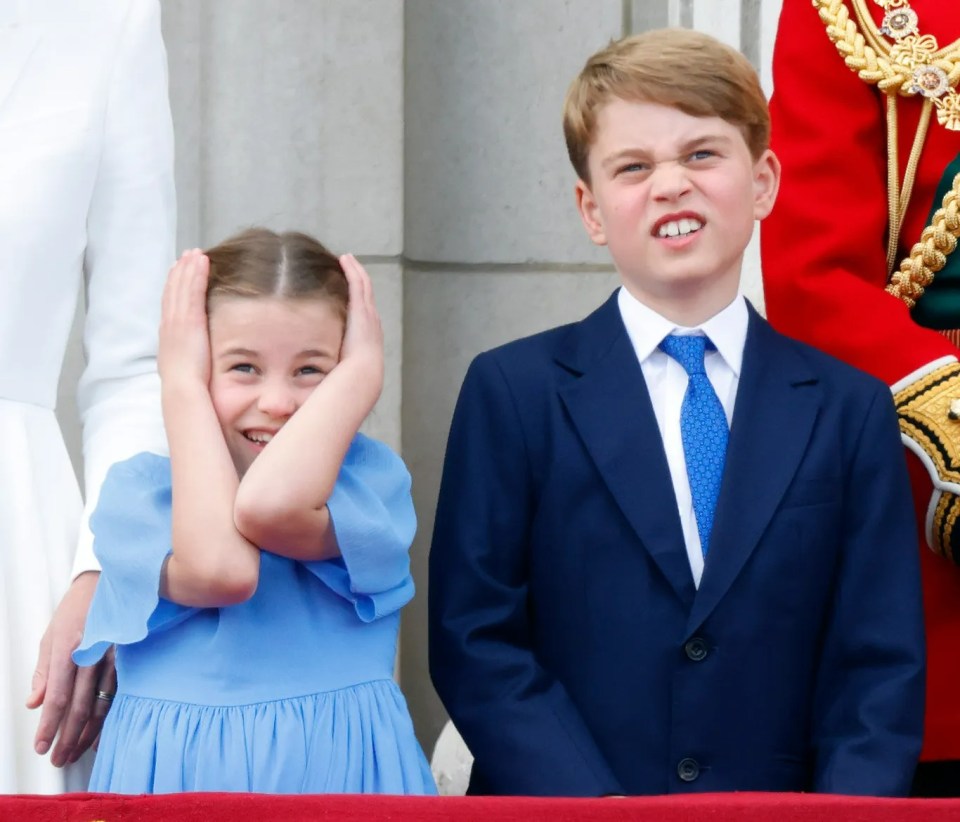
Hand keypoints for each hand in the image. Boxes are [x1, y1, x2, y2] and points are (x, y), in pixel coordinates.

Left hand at [25, 572, 116, 765]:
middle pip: (79, 706)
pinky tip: (103, 732)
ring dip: (88, 732)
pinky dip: (109, 716)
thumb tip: (35, 703)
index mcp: (68, 648)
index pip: (57, 697)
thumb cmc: (78, 607)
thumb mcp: (51, 634)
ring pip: (101, 703)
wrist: (113, 581)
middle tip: (59, 759)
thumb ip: (43, 670)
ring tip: (77, 752)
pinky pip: (118, 692)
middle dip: (68, 737)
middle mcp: (92, 655)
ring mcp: (113, 656)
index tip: (42, 746)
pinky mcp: (128, 657)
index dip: (49, 726)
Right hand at [159, 249, 211, 388]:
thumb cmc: (187, 386)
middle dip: (179, 272)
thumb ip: (189, 356)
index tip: (178, 273)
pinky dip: (195, 273)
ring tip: (195, 253)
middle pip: (173, 291)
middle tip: (186, 255)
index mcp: (168, 336)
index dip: (173, 287)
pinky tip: (202, 260)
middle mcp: (169, 325)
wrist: (183, 390)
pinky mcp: (189, 320)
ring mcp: (177, 321)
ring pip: (181, 286)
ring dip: (187, 268)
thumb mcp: (184, 367)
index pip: (170, 305)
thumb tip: (195, 357)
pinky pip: (192, 290)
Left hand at [338, 254, 383, 394]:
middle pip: (366, 293)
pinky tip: (344, 259)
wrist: (363, 374)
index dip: (358, 297)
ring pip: (364, 284)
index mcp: (368, 334)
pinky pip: (358, 282)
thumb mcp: (345, 367)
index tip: (349, 288)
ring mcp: (368, 313)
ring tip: (346, 258)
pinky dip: (352, 269)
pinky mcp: (362, 307)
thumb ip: (336, 364)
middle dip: (359, 278)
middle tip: (349, 266)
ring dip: (356, 270)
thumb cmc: (352, 375)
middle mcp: (372, 320)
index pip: (364, 310)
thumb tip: (318, 372)